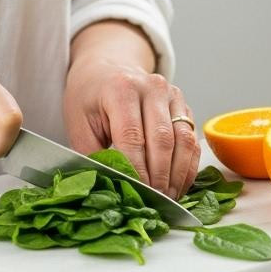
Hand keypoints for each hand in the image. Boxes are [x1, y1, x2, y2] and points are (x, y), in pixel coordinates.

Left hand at [63, 57, 198, 199]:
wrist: (108, 69)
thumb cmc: (90, 98)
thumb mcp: (78, 123)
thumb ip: (92, 154)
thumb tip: (107, 187)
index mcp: (121, 89)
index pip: (132, 137)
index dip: (136, 170)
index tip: (136, 194)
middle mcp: (152, 87)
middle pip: (163, 140)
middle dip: (158, 177)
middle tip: (153, 202)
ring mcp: (172, 95)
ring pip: (184, 141)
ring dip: (177, 175)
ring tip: (167, 198)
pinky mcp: (184, 106)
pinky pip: (192, 140)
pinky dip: (187, 166)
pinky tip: (177, 185)